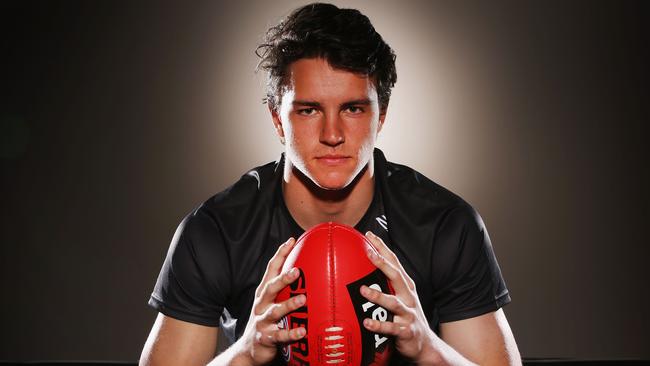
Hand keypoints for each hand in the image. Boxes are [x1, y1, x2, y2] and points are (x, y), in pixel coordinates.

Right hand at [236, 237, 306, 364]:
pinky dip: (291, 334)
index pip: (271, 269)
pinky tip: (302, 332)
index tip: (292, 240)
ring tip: (303, 299)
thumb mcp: (272, 302)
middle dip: (283, 278)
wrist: (249, 349)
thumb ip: (286, 289)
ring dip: (289, 305)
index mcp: (264, 293)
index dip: (280, 254)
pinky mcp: (266, 337)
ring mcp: (262, 320)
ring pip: (275, 311)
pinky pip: (280, 336)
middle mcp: (261, 304)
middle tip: (297, 270)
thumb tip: (310, 272)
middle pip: (271, 287)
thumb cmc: (266, 321)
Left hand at [361, 231, 439, 362]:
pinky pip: (391, 328)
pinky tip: (366, 323)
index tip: (369, 235)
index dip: (382, 248)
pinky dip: (379, 325)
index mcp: (406, 286)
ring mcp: (408, 314)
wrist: (425, 345)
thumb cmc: (407, 318)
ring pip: (393, 303)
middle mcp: (408, 297)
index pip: (394, 262)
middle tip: (368, 252)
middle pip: (396, 276)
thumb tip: (361, 271)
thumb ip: (385, 284)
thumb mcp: (400, 298)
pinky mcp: (406, 331)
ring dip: (378, 296)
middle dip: (382, 263)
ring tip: (363, 290)